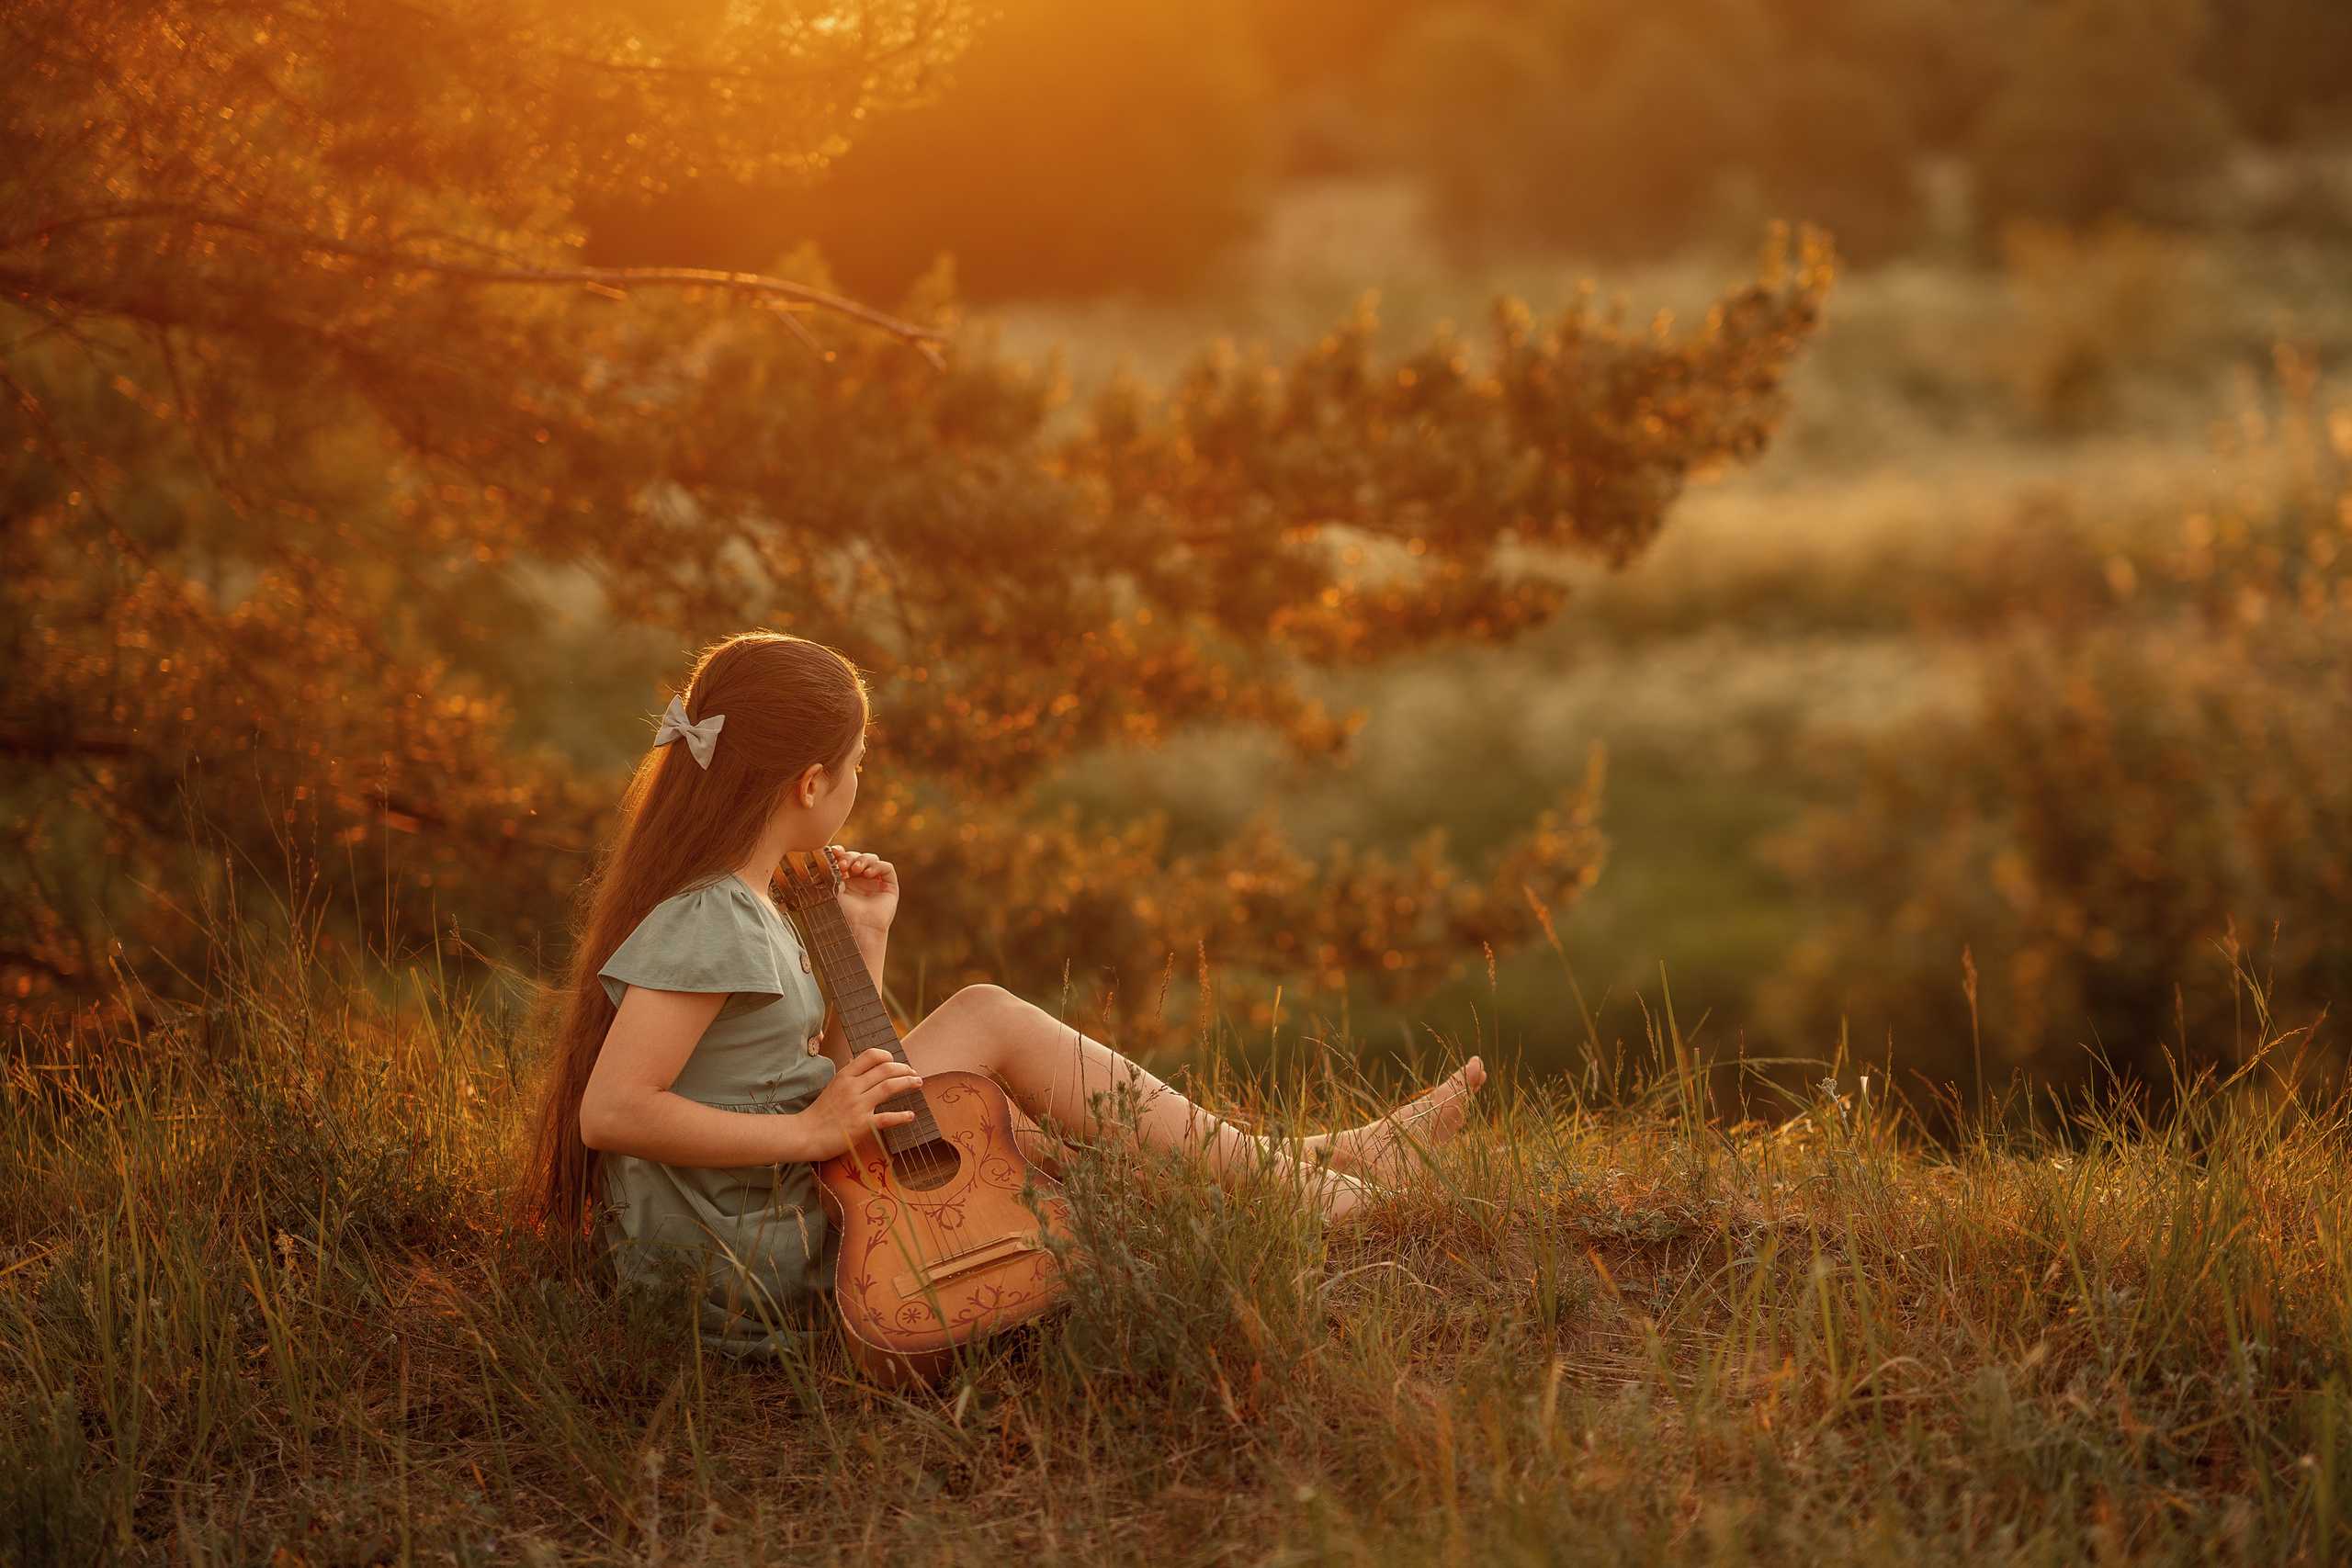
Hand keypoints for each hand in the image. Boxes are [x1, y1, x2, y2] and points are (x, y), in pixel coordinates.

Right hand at [797, 1046, 922, 1159]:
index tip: (896, 1063)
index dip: (888, 1056)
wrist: (804, 1135)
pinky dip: (902, 1116)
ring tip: (918, 1083)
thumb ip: (847, 1075)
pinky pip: (887, 1118)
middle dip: (905, 1069)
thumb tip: (855, 1061)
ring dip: (908, 1083)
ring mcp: (857, 1106)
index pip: (871, 1055)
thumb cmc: (819, 1113)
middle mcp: (852, 1087)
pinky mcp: (861, 1125)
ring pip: (890, 1087)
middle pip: (886, 1069)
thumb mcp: (832, 1087)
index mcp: (845, 1076)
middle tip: (914, 1073)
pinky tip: (910, 1116)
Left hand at [829, 846, 897, 940]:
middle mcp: (860, 881)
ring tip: (855, 869)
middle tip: (842, 865)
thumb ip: (825, 873)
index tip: (833, 852)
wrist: (855, 929)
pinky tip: (867, 874)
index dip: (839, 852)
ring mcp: (875, 884)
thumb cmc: (839, 914)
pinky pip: (886, 868)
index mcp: (844, 881)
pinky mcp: (889, 887)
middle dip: (849, 856)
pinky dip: (877, 866)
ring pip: (871, 859)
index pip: (843, 859)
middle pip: (856, 857)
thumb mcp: (828, 890)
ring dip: (862, 859)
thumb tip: (820, 857)